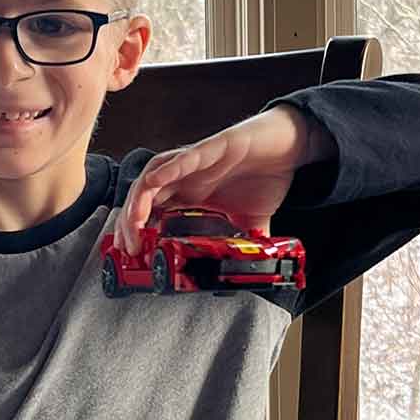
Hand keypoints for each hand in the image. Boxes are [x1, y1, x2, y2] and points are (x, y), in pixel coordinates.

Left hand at [113, 104, 324, 255]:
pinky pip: (187, 156)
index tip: (132, 255)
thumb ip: (243, 244)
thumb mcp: (252, 222)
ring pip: (155, 175)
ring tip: (134, 221)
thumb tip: (248, 273)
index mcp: (191, 195)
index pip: (151, 211)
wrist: (290, 145)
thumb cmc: (267, 176)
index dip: (136, 230)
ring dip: (140, 197)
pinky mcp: (214, 146)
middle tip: (129, 247)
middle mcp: (188, 177)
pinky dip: (170, 168)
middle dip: (130, 220)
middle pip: (143, 195)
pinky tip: (156, 182)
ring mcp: (197, 161)